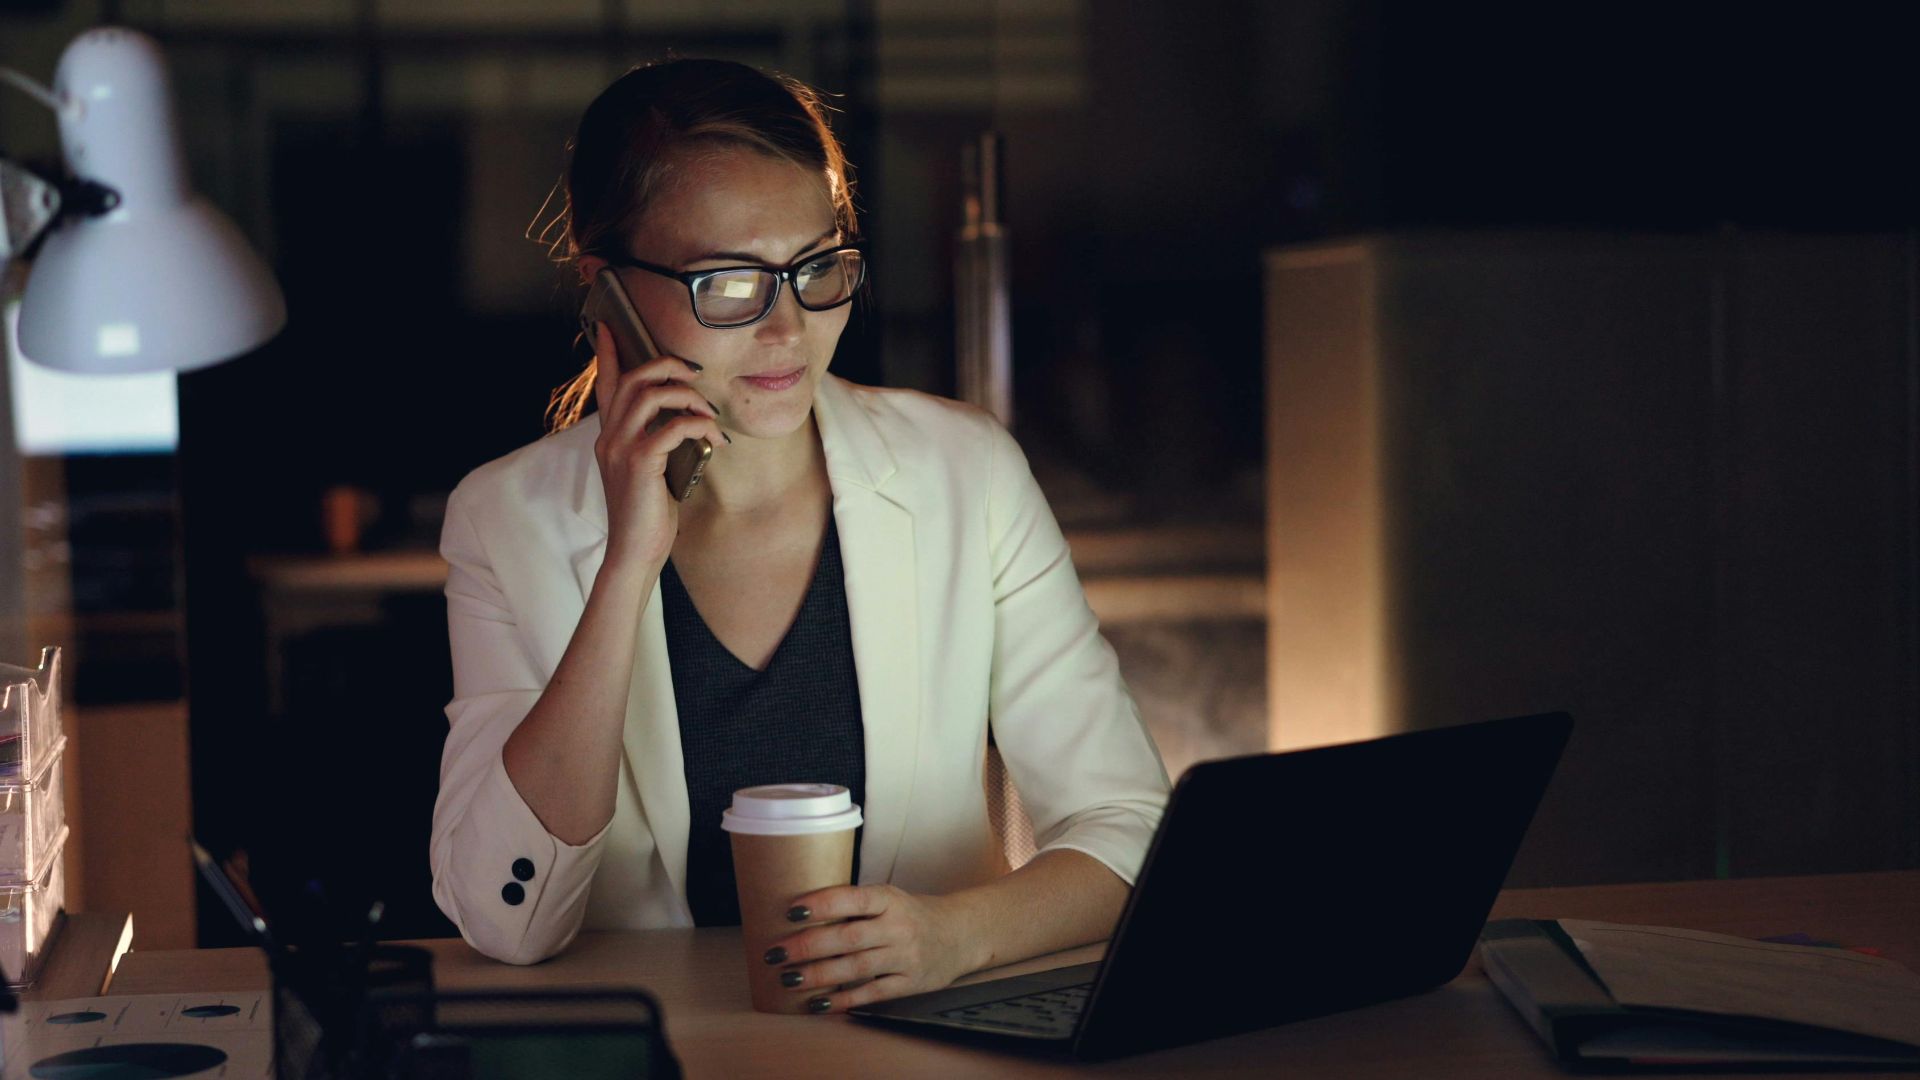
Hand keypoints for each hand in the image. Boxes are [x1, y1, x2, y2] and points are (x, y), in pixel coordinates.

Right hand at [589, 322, 725, 569]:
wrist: (635, 552)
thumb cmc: (647, 514)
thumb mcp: (649, 472)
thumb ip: (654, 443)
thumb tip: (683, 422)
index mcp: (609, 437)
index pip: (605, 386)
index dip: (607, 354)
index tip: (608, 326)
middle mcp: (609, 437)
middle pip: (630, 379)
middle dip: (664, 365)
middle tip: (694, 371)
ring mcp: (621, 449)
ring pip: (649, 395)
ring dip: (686, 395)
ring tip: (708, 411)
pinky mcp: (639, 464)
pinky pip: (671, 427)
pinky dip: (698, 425)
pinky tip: (714, 437)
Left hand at [766, 884, 980, 1013]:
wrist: (961, 933)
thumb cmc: (912, 913)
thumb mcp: (889, 898)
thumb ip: (854, 905)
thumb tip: (800, 915)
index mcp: (890, 899)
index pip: (852, 900)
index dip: (821, 905)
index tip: (790, 912)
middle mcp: (899, 926)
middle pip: (849, 937)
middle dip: (808, 946)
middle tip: (776, 953)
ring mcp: (906, 956)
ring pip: (857, 967)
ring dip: (820, 975)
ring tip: (789, 978)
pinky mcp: (910, 982)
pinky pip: (872, 993)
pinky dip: (844, 1000)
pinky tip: (819, 1003)